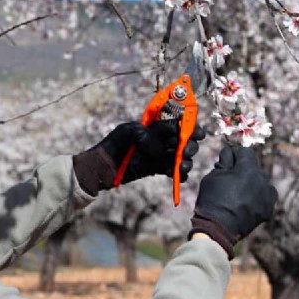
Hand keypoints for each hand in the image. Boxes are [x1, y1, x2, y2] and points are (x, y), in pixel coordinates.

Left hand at [73, 120, 205, 195]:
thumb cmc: (112, 145)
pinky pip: (174, 170)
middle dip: (189, 145)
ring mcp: (159, 154)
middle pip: (183, 139)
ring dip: (186, 161)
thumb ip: (146, 135)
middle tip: (186, 151)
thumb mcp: (127, 133)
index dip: (190, 126)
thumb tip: (162, 149)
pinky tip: (178, 176)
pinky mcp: (157, 168)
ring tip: (182, 167)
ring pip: (181, 156)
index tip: (197, 133)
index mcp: (154, 125)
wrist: (101, 169)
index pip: (177, 122)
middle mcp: (159, 138)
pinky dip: (179, 174)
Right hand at [189, 146, 277, 259]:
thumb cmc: (213, 199)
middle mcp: (262, 179)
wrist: (218, 228)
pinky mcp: (268, 208)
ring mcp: (267, 195)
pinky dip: (257, 197)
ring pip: (260, 181)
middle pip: (253, 167)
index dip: (234, 155)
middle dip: (243, 170)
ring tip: (238, 194)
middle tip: (230, 181)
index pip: (245, 152)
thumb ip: (225, 162)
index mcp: (248, 169)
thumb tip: (230, 155)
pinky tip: (245, 203)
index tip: (227, 162)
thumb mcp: (214, 175)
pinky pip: (264, 196)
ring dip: (251, 183)